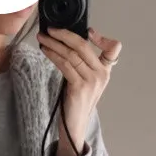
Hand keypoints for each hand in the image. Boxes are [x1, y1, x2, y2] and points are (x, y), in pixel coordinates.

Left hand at [36, 26, 121, 155]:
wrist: (74, 127)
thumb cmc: (76, 104)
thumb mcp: (84, 81)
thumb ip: (83, 64)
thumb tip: (67, 44)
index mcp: (105, 71)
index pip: (114, 48)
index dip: (103, 37)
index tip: (89, 30)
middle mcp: (101, 75)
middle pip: (84, 46)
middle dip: (64, 34)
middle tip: (51, 29)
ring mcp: (91, 81)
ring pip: (72, 54)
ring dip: (54, 44)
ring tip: (42, 38)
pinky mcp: (79, 88)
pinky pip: (65, 65)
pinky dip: (53, 55)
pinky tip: (45, 51)